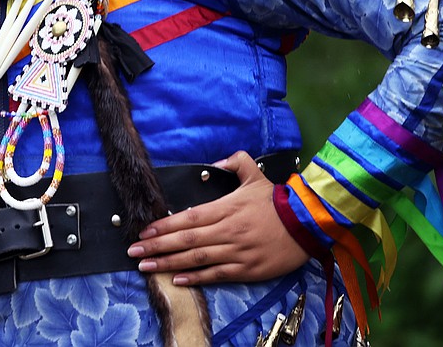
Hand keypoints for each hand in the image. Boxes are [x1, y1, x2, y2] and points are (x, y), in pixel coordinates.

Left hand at [127, 150, 308, 285]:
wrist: (309, 224)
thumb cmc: (279, 201)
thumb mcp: (255, 174)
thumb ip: (234, 162)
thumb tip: (216, 163)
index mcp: (226, 208)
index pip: (188, 218)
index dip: (164, 226)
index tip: (144, 231)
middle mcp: (227, 231)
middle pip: (186, 240)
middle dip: (157, 246)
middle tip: (133, 252)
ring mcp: (237, 252)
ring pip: (196, 259)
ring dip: (168, 263)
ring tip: (146, 267)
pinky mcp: (247, 269)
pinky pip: (216, 274)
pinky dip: (195, 278)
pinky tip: (176, 279)